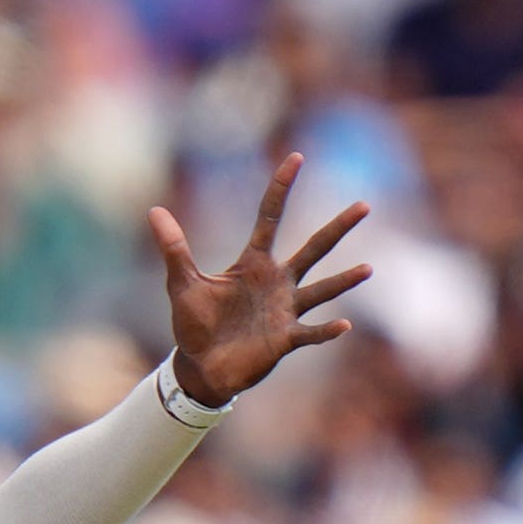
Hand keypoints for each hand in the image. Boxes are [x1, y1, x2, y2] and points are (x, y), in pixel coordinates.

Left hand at [153, 154, 368, 406]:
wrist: (199, 367)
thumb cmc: (194, 324)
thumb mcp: (182, 283)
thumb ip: (174, 248)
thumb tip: (154, 211)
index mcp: (253, 263)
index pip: (270, 217)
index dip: (281, 188)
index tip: (296, 157)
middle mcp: (276, 282)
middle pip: (312, 248)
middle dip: (337, 228)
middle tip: (364, 206)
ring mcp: (284, 310)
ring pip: (321, 290)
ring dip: (344, 280)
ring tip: (368, 268)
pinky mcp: (285, 339)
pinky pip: (310, 332)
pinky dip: (326, 330)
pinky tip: (343, 324)